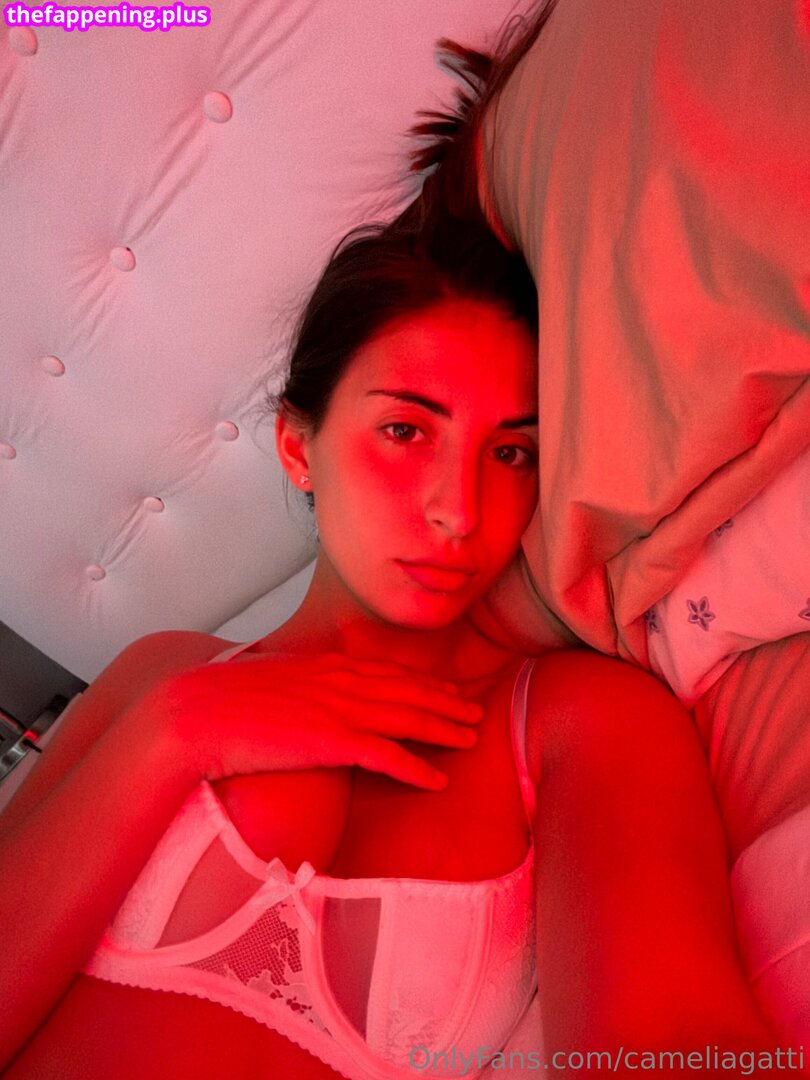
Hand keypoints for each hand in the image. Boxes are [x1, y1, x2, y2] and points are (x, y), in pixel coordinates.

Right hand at [143, 652, 482, 790]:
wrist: (195, 712)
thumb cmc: (221, 700)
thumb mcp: (269, 678)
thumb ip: (297, 682)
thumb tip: (304, 694)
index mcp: (326, 664)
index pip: (388, 672)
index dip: (422, 682)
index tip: (446, 689)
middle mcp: (340, 681)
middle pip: (408, 692)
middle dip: (446, 702)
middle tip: (474, 713)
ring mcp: (338, 709)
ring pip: (408, 719)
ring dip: (444, 729)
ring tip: (471, 739)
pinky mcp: (331, 741)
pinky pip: (387, 757)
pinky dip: (416, 768)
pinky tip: (438, 781)